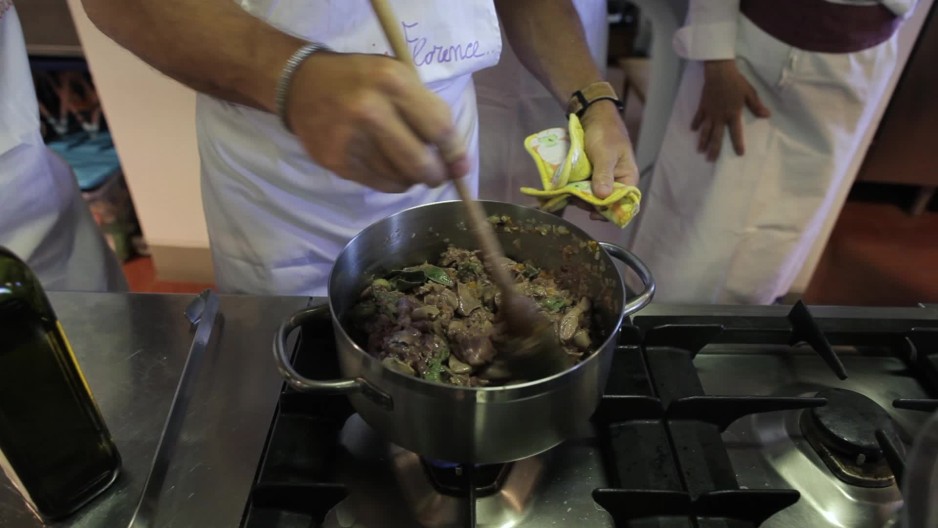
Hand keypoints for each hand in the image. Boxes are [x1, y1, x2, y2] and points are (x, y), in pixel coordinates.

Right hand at [286, 52, 468, 192]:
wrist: (302, 85)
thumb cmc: (362, 80)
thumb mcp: (398, 76)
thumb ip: (429, 111)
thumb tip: (457, 160)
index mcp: (392, 82)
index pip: (439, 129)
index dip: (455, 153)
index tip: (461, 167)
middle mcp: (371, 110)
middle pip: (420, 163)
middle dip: (436, 175)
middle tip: (437, 174)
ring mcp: (351, 139)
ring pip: (401, 178)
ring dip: (412, 178)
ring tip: (406, 163)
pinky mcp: (338, 161)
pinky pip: (380, 184)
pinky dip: (392, 181)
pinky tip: (388, 167)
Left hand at [578, 100, 638, 220]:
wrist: (594, 116)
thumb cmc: (605, 133)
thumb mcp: (605, 154)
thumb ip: (604, 175)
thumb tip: (603, 197)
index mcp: (627, 179)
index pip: (622, 204)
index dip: (608, 212)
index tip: (591, 213)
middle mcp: (617, 183)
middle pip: (605, 204)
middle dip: (590, 204)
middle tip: (575, 200)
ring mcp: (603, 180)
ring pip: (592, 197)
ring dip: (581, 198)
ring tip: (569, 194)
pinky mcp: (591, 177)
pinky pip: (585, 189)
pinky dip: (577, 191)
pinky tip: (567, 190)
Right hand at [693, 60, 769, 161]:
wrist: (719, 72)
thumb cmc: (736, 82)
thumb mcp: (749, 93)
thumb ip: (756, 106)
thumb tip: (767, 115)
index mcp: (733, 114)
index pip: (736, 133)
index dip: (738, 144)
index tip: (739, 154)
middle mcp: (720, 117)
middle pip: (716, 137)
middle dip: (714, 149)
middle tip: (711, 160)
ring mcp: (710, 113)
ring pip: (705, 131)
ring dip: (702, 142)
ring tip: (700, 151)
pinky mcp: (702, 107)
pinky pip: (698, 118)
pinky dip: (695, 124)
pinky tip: (693, 130)